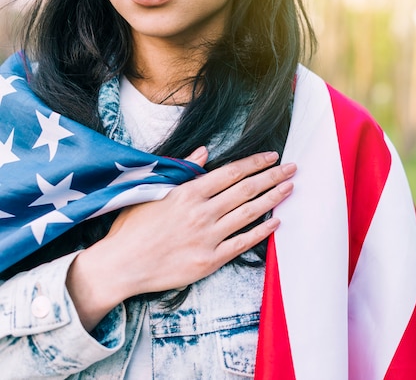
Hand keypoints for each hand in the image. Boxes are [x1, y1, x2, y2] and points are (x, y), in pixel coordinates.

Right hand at [66, 147, 294, 329]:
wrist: (121, 265)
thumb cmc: (132, 228)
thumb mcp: (153, 190)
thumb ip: (182, 170)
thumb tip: (204, 151)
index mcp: (189, 193)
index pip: (231, 172)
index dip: (256, 163)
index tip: (272, 156)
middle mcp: (203, 212)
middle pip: (247, 189)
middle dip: (273, 176)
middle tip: (292, 168)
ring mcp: (208, 237)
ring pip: (249, 213)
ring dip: (273, 199)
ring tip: (290, 188)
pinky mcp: (210, 260)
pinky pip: (242, 243)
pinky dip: (261, 232)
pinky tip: (276, 222)